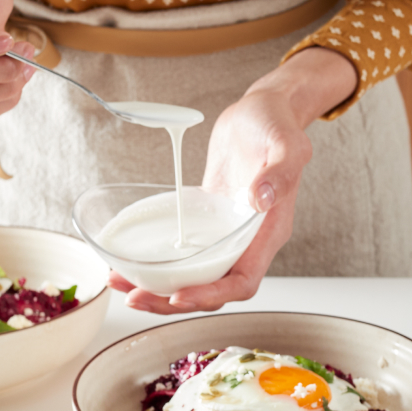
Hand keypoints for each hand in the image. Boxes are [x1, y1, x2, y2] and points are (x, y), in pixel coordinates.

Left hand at [110, 47, 359, 313]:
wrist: (263, 111)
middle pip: (214, 288)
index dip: (213, 294)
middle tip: (136, 297)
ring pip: (196, 276)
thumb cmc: (277, 124)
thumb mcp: (287, 142)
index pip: (244, 281)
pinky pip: (185, 252)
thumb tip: (261, 198)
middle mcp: (248, 240)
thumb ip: (280, 171)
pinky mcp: (208, 221)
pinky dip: (160, 262)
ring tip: (124, 285)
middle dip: (175, 299)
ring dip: (161, 287)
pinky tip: (131, 261)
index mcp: (269, 231)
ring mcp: (227, 233)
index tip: (180, 294)